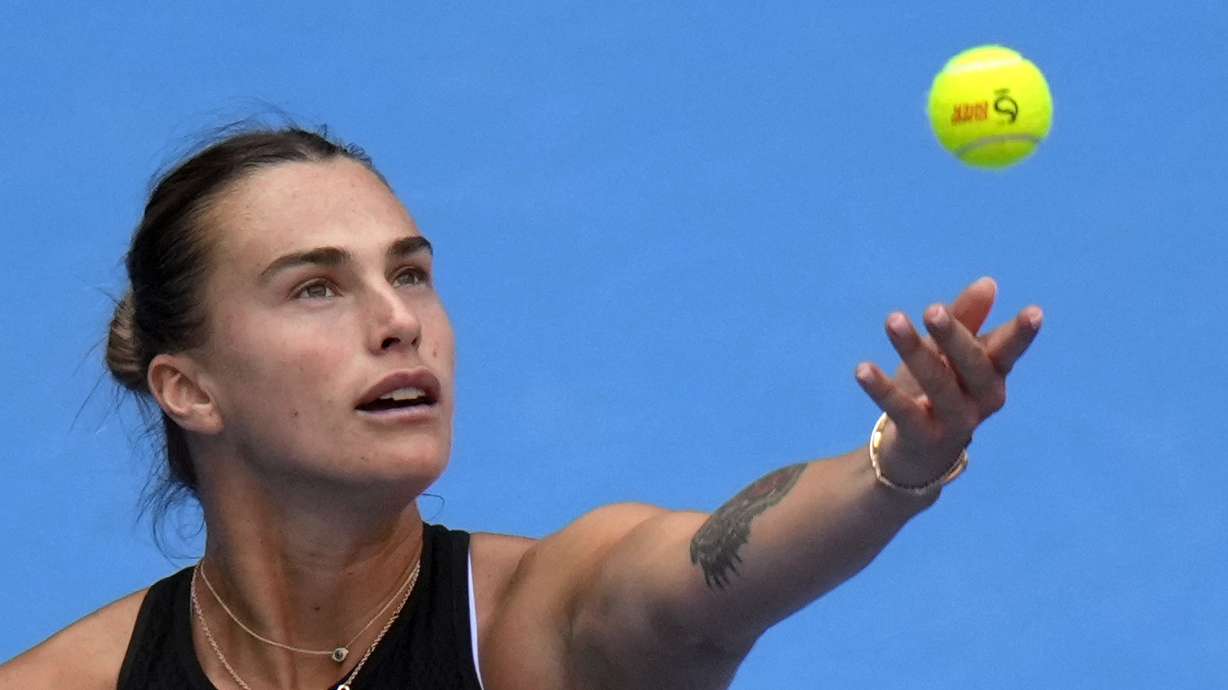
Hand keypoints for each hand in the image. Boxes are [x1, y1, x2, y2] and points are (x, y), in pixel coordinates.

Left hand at [853, 277, 1042, 486]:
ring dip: (915, 351)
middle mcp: (982, 402)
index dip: (1021, 334)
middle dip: (955, 336)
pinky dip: (882, 389)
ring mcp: (955, 424)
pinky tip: (862, 369)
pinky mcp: (923, 439)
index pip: (1007, 351)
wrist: (915, 457)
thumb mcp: (949, 356)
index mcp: (992, 377)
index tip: (1035, 312)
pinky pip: (903, 411)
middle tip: (932, 310)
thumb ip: (967, 321)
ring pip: (939, 385)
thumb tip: (989, 283)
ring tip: (893, 321)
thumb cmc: (936, 395)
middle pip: (973, 365)